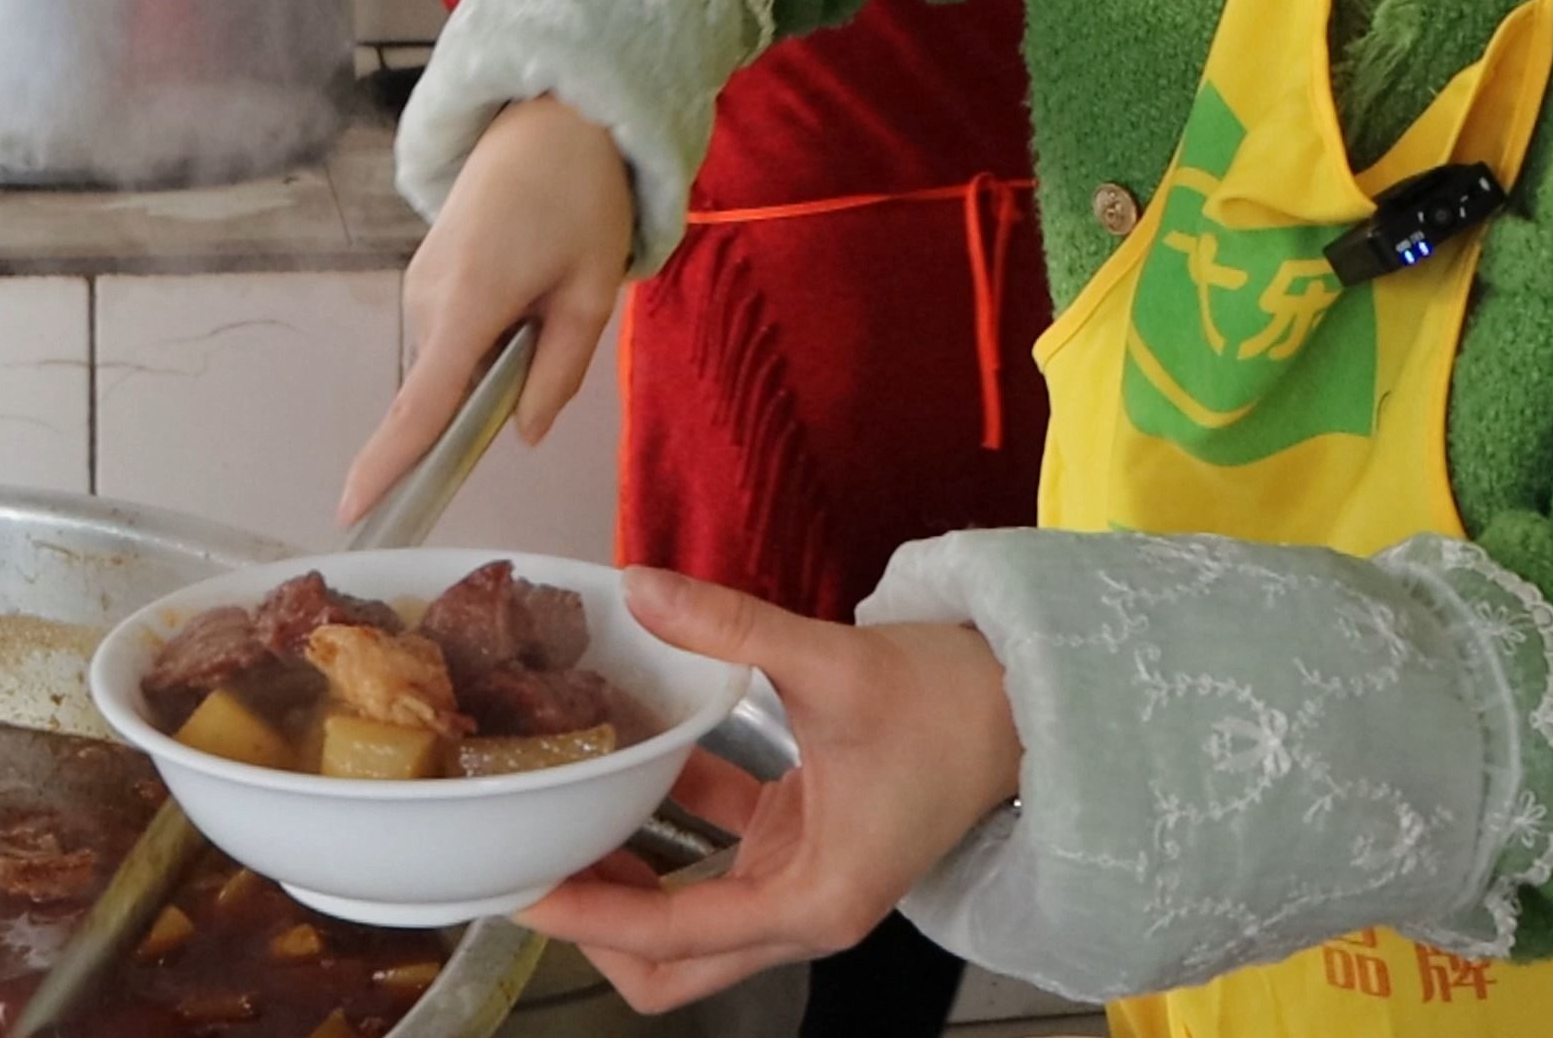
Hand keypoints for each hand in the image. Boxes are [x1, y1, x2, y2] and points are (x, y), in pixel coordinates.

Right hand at [336, 96, 635, 522]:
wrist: (550, 117)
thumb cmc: (582, 200)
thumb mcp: (591, 292)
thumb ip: (557, 372)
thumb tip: (520, 433)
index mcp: (470, 303)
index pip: (420, 404)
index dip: (388, 462)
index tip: (353, 512)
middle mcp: (427, 297)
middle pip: (444, 387)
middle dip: (487, 395)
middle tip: (554, 328)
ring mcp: (419, 282)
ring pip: (450, 360)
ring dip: (492, 357)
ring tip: (548, 290)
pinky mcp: (424, 271)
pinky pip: (450, 331)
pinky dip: (482, 334)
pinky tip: (525, 284)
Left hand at [516, 569, 1022, 1011]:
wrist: (1031, 698)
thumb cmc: (952, 703)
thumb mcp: (831, 664)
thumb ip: (728, 627)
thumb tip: (640, 588)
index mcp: (814, 901)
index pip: (670, 938)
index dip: (587, 916)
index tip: (522, 886)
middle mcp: (804, 911)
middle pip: (672, 963)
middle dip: (598, 923)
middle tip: (536, 860)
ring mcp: (802, 878)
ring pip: (685, 915)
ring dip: (625, 875)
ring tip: (565, 814)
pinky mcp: (804, 840)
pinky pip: (716, 851)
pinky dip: (670, 822)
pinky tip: (632, 763)